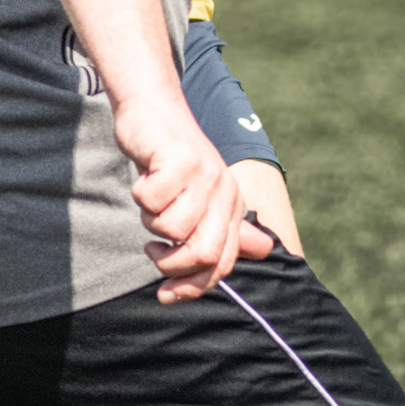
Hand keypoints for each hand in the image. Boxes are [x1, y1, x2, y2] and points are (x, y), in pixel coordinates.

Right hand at [117, 99, 274, 300]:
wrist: (153, 112)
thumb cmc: (170, 161)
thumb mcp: (199, 196)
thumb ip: (226, 227)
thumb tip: (264, 251)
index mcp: (231, 205)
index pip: (223, 262)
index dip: (193, 286)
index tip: (165, 293)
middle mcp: (224, 191)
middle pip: (204, 253)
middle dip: (171, 263)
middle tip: (154, 250)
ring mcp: (204, 174)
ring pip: (172, 227)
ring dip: (151, 220)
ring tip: (151, 201)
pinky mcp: (180, 159)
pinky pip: (152, 200)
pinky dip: (140, 194)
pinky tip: (145, 179)